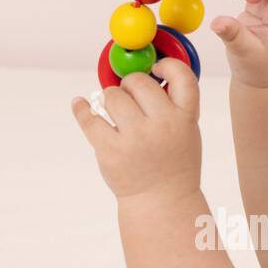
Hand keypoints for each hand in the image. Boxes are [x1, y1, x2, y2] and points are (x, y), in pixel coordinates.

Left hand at [71, 59, 201, 199]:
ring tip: (116, 115)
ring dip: (110, 100)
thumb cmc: (173, 162)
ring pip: (112, 96)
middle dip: (129, 86)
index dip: (167, 65)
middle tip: (129, 98)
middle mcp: (162, 126)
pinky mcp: (112, 151)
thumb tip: (145, 70)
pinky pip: (89, 118)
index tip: (155, 67)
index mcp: (185, 118)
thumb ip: (173, 103)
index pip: (182, 76)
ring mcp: (136, 139)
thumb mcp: (186, 131)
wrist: (162, 202)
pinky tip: (80, 104)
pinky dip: (82, 108)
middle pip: (137, 82)